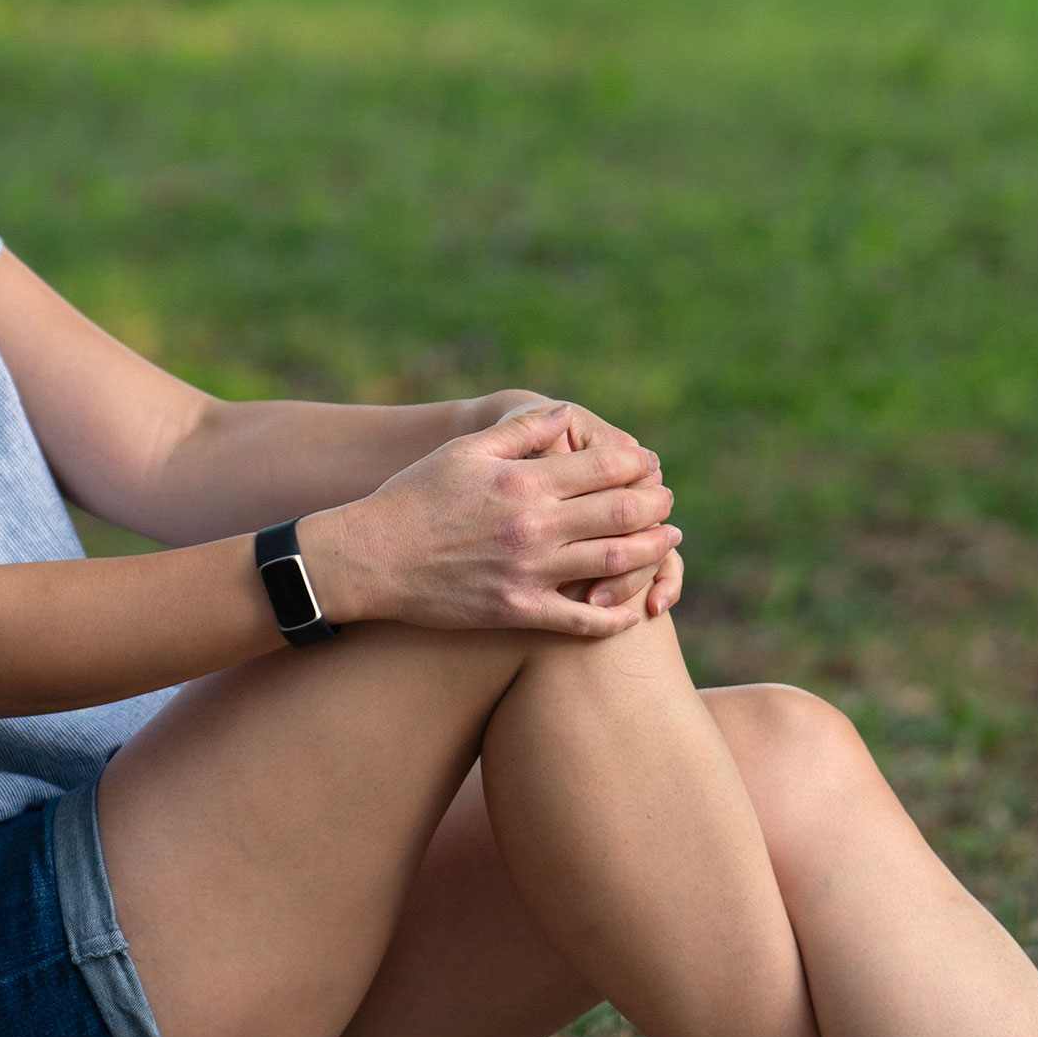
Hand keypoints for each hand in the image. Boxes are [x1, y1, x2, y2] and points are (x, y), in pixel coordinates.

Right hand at [311, 402, 678, 636]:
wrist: (370, 559)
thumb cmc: (413, 497)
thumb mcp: (465, 450)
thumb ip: (521, 431)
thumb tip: (567, 415)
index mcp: (524, 481)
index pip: (605, 467)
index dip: (637, 465)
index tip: (647, 465)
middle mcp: (534, 526)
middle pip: (622, 513)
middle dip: (655, 505)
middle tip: (666, 501)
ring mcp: (529, 572)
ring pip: (614, 563)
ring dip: (651, 551)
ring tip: (667, 543)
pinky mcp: (517, 611)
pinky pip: (581, 621)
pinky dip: (614, 616)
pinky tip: (631, 609)